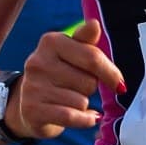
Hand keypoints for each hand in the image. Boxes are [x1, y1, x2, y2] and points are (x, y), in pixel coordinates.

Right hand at [7, 19, 123, 139]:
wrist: (27, 104)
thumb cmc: (57, 75)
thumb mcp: (71, 53)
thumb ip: (85, 40)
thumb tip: (94, 24)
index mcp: (51, 42)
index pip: (92, 57)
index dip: (110, 73)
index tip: (118, 83)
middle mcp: (38, 62)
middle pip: (89, 82)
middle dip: (90, 89)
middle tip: (77, 89)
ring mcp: (34, 87)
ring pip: (81, 102)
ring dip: (83, 105)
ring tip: (70, 101)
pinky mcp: (33, 110)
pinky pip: (71, 117)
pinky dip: (83, 120)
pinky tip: (85, 117)